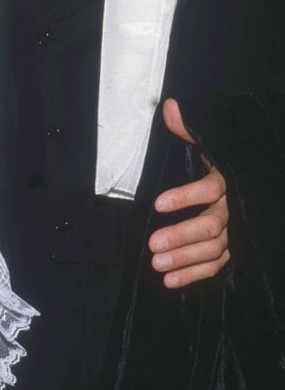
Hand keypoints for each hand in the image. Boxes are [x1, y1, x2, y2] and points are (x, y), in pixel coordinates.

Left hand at [148, 98, 228, 288]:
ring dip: (185, 259)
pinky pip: (215, 266)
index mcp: (226, 181)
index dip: (185, 196)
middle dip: (181, 236)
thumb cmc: (213, 163)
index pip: (209, 189)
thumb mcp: (202, 144)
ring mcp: (234, 233)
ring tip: (156, 265)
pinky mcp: (230, 251)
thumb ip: (187, 130)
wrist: (236, 183)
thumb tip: (171, 107)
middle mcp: (233, 208)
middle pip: (211, 225)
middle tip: (152, 244)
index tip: (157, 203)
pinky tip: (169, 282)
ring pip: (212, 249)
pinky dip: (193, 276)